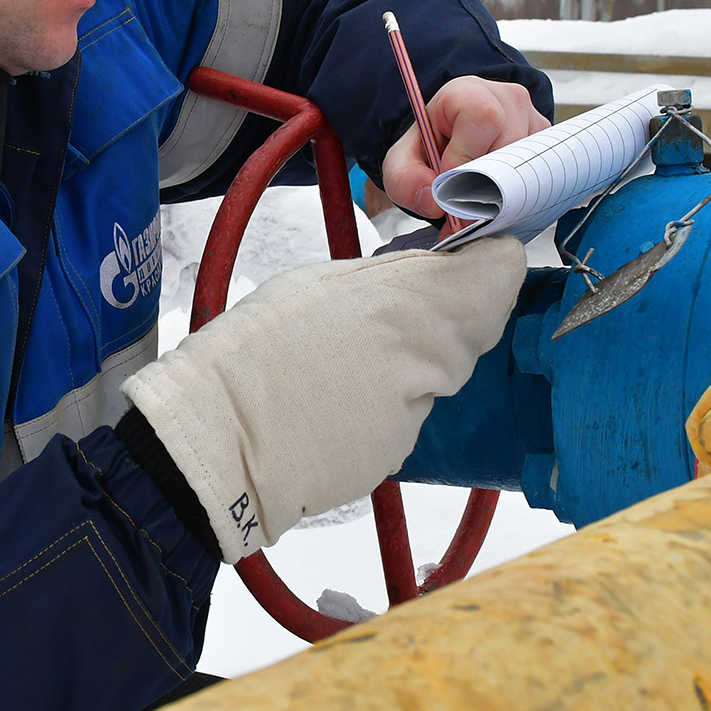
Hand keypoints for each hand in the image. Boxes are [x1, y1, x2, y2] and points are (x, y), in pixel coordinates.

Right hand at [122, 235, 527, 562]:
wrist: (214, 439)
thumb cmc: (252, 351)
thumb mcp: (317, 282)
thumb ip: (386, 278)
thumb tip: (426, 273)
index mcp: (404, 302)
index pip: (496, 276)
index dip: (489, 265)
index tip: (472, 255)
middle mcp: (425, 360)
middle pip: (470, 329)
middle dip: (440, 317)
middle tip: (382, 310)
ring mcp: (413, 415)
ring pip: (436, 376)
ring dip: (407, 365)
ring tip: (340, 363)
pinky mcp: (395, 456)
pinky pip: (404, 416)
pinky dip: (379, 408)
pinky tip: (332, 403)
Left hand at [381, 76, 550, 217]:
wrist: (449, 145)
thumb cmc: (429, 148)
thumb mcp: (402, 163)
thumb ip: (406, 182)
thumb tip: (435, 202)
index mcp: (468, 92)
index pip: (483, 117)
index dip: (465, 157)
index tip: (448, 180)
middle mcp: (508, 99)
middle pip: (510, 146)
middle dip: (485, 184)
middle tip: (465, 205)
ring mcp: (533, 120)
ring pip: (529, 164)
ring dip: (503, 192)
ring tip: (478, 197)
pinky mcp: (547, 144)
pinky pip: (542, 174)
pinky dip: (519, 193)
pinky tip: (497, 193)